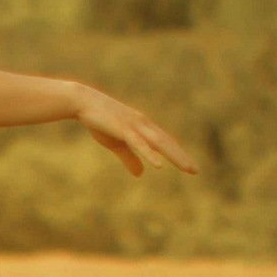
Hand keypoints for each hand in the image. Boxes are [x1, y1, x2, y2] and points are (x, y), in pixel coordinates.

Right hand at [72, 83, 199, 177]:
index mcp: (142, 127)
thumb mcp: (115, 143)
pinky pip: (139, 144)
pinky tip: (159, 165)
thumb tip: (141, 174)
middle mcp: (143, 125)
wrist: (82, 101)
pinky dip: (150, 154)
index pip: (165, 142)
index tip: (190, 167)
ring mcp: (134, 126)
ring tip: (187, 168)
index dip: (177, 154)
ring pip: (159, 143)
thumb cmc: (98, 120)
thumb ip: (129, 158)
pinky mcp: (123, 129)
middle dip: (181, 157)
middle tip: (195, 171)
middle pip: (166, 143)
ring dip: (174, 156)